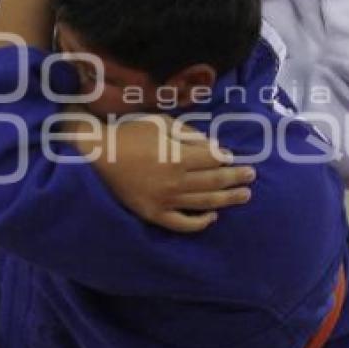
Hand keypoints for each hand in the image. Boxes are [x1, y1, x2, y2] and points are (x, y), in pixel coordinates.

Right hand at [87, 116, 255, 232]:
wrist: (97, 156)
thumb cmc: (129, 134)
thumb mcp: (160, 123)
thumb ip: (189, 134)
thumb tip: (214, 147)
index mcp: (178, 156)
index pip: (213, 159)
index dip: (226, 158)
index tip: (234, 157)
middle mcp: (175, 181)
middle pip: (214, 181)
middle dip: (236, 178)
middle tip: (251, 176)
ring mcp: (165, 201)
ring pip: (204, 203)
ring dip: (227, 200)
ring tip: (244, 196)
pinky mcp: (154, 214)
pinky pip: (182, 224)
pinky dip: (199, 223)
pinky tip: (212, 217)